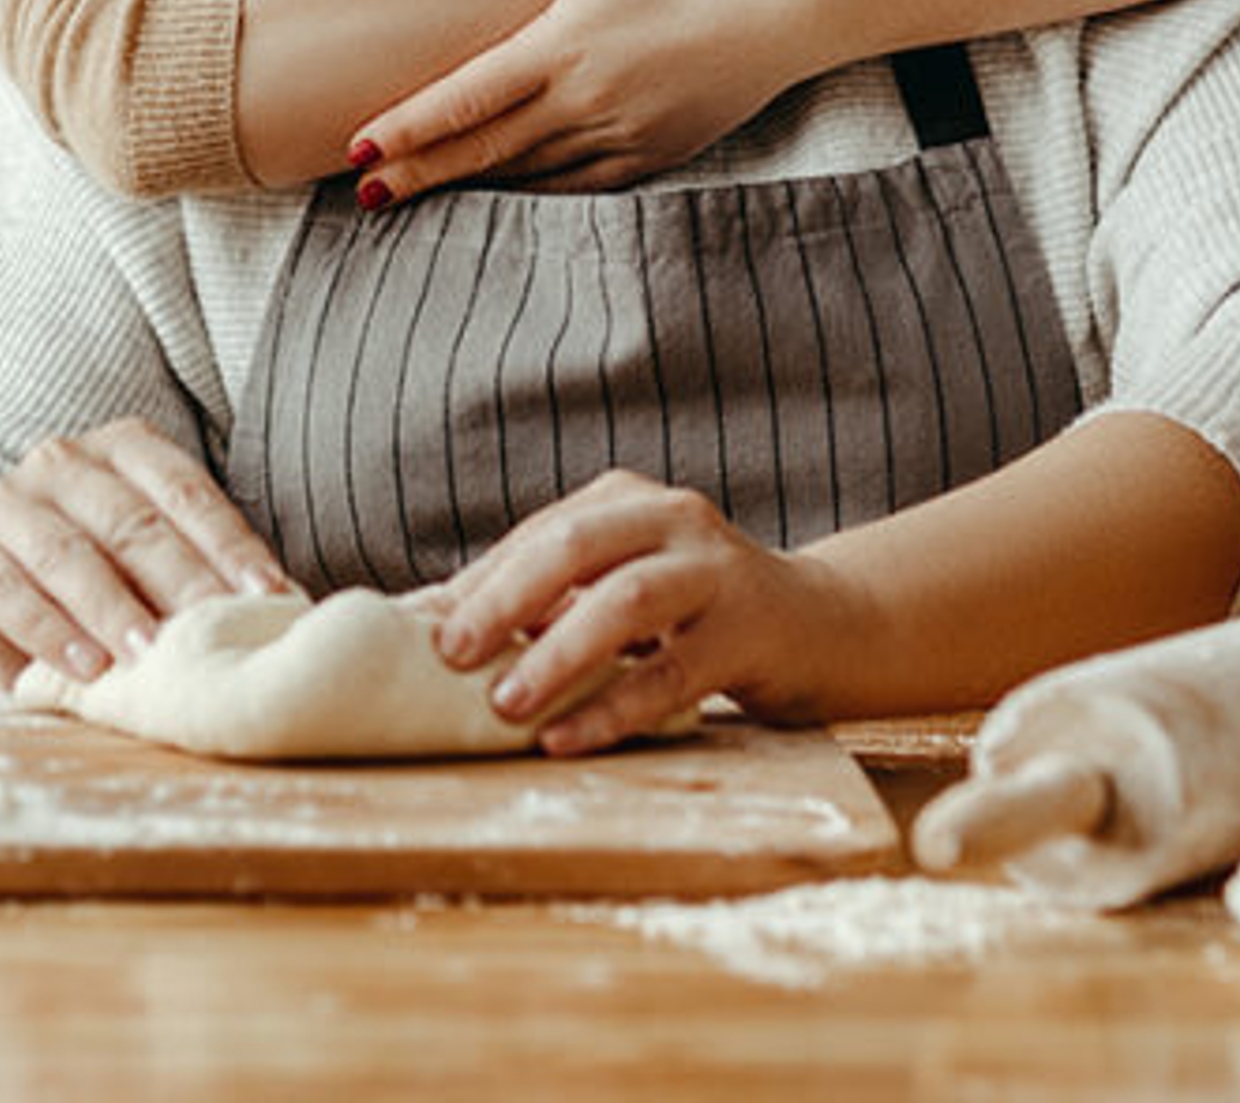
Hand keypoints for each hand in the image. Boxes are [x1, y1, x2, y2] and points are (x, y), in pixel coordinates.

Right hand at [0, 418, 294, 690]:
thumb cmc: (99, 578)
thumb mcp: (148, 560)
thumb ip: (201, 569)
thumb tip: (282, 611)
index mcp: (122, 450)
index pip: (184, 490)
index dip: (229, 543)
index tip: (269, 594)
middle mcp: (61, 464)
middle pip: (131, 522)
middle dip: (179, 580)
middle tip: (215, 629)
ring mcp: (6, 506)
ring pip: (68, 554)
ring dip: (113, 608)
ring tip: (150, 654)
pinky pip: (10, 592)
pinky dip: (51, 632)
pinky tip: (86, 668)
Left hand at [341, 0, 1078, 202]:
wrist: (794, 1)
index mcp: (563, 49)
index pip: (462, 101)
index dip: (406, 131)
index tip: (358, 152)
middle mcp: (586, 104)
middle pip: (485, 151)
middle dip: (421, 175)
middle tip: (367, 197)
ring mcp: (625, 136)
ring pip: (531, 173)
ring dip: (475, 185)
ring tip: (424, 192)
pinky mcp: (660, 152)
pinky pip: (584, 185)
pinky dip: (540, 190)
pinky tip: (515, 188)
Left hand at [429, 471, 875, 751]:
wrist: (821, 626)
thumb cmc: (690, 612)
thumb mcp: (619, 587)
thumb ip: (544, 600)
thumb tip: (426, 625)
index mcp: (625, 501)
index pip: (537, 535)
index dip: (476, 582)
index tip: (418, 629)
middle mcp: (672, 519)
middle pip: (574, 547)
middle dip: (504, 600)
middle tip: (450, 654)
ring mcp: (716, 573)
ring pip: (626, 601)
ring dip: (557, 654)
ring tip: (504, 704)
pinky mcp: (750, 633)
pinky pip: (672, 672)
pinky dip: (612, 707)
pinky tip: (566, 737)